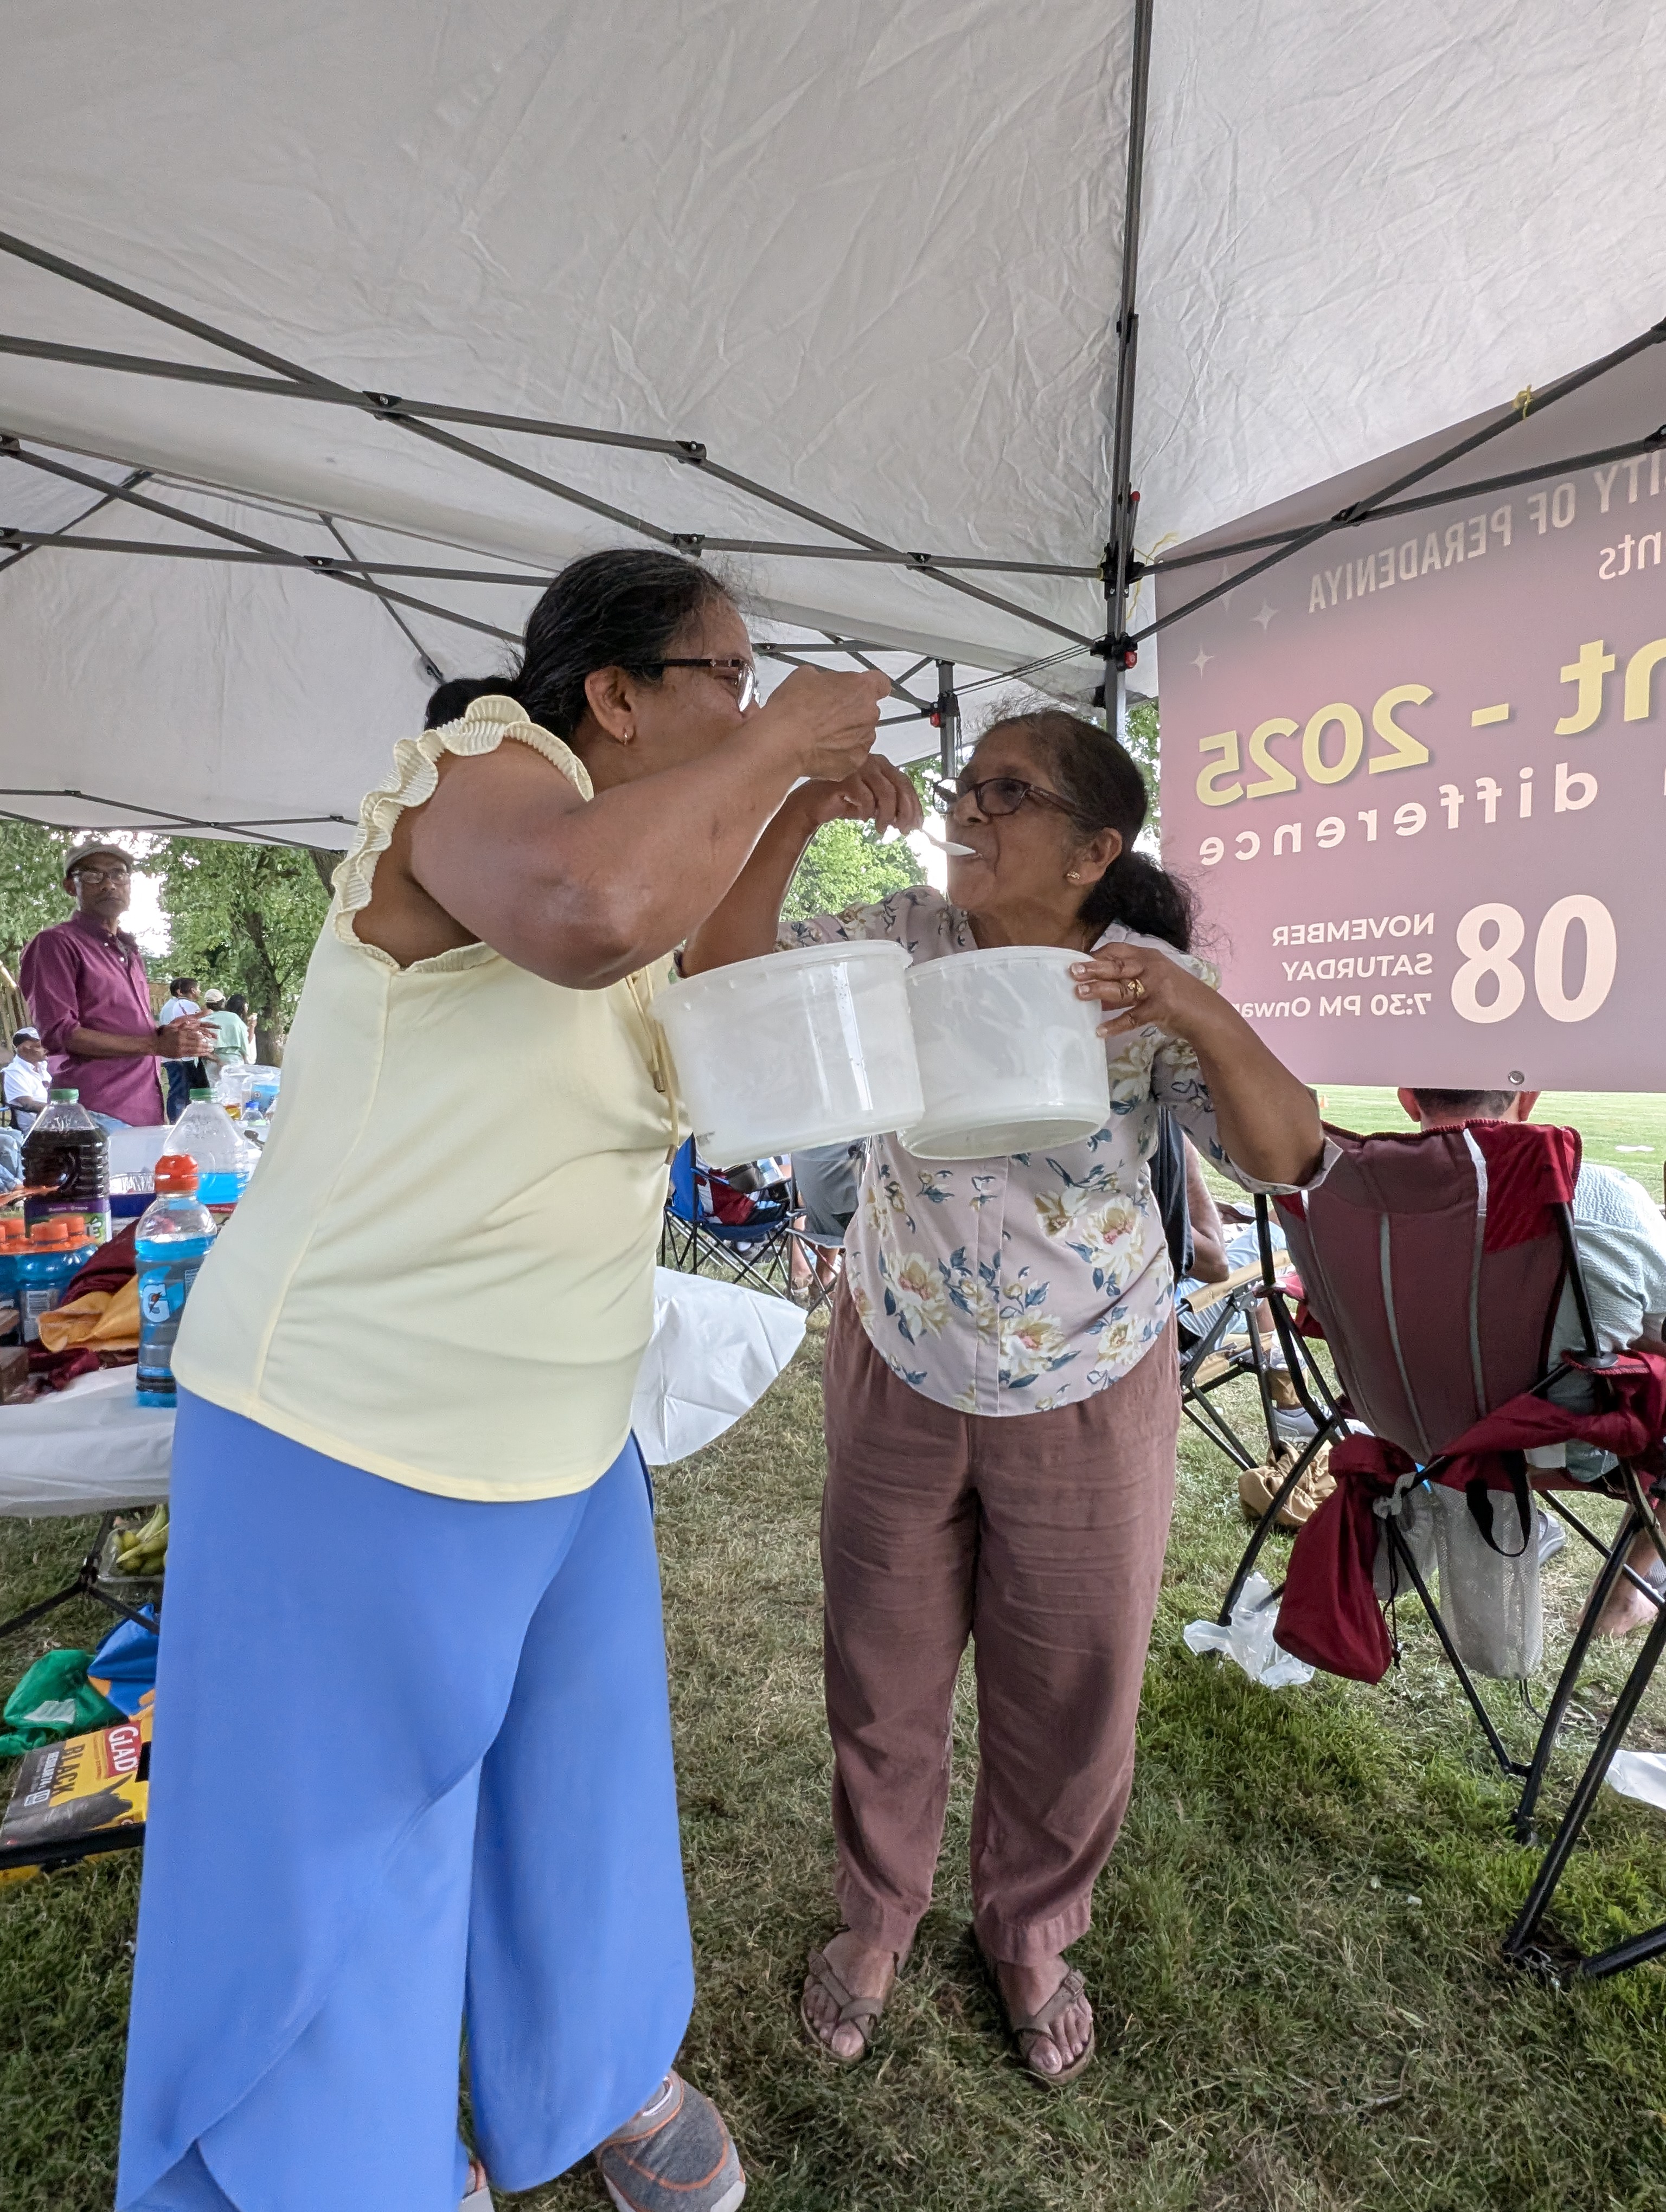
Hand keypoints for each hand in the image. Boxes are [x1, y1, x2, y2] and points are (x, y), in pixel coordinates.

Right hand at [157, 1016, 215, 1057]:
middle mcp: (181, 1041)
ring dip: (204, 1050)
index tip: (209, 1037)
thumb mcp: (173, 1025)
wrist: (156, 1044)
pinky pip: (192, 1054)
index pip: (194, 1035)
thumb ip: (183, 1023)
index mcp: (180, 1033)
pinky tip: (205, 1053)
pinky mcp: (180, 1055)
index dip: (203, 1036)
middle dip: (205, 1044)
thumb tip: (190, 1021)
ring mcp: (181, 1049)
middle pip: (196, 1043)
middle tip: (212, 1045)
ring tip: (211, 1049)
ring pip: (195, 1049)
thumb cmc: (166, 1033)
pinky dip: (199, 1054)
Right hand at [753, 666, 888, 783]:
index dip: (869, 687)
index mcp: (861, 688)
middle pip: (868, 710)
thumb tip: (822, 685)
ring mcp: (864, 740)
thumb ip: (825, 679)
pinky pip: (851, 755)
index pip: (881, 683)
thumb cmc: (794, 709)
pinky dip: (840, 753)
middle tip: (827, 715)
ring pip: (861, 734)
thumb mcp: (805, 676)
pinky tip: (820, 749)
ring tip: (821, 735)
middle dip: (851, 712)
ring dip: (846, 733)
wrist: (784, 741)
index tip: (859, 691)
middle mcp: (869, 713)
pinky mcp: (855, 762)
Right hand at [790, 756, 922, 838]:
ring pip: (886, 793)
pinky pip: (866, 798)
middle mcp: (873, 762)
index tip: (917, 824)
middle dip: (906, 812)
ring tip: (882, 828)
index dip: (915, 805)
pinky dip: (867, 812)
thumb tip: (910, 821)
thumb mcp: (874, 805)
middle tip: (904, 830)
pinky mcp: (846, 778)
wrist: (815, 803)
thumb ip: (892, 807)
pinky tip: (863, 818)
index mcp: (882, 766)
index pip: (906, 783)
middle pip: (900, 787)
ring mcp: (860, 768)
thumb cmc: (845, 801)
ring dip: (887, 815)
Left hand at [1071, 945, 1219, 1043]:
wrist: (1205, 1013)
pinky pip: (1133, 1017)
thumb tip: (1094, 988)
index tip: (1076, 959)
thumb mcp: (1154, 980)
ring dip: (1099, 991)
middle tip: (1072, 971)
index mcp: (1149, 956)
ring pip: (1123, 989)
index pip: (1118, 950)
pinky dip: (1116, 1024)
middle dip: (1094, 968)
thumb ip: (1128, 982)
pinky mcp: (1161, 1008)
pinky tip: (1100, 1030)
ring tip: (1079, 994)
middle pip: (1118, 966)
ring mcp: (1157, 988)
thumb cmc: (1176, 995)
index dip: (1097, 955)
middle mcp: (1152, 968)